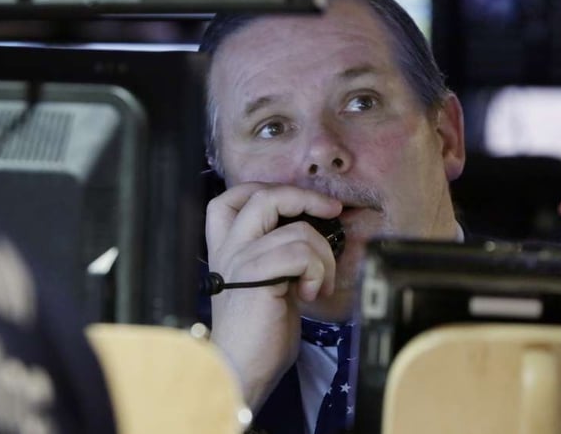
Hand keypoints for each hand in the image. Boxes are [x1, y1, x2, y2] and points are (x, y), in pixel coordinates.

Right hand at [205, 182, 341, 407]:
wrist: (241, 370)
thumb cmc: (260, 333)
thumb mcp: (271, 283)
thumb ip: (281, 255)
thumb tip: (315, 232)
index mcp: (229, 248)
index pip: (233, 197)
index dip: (271, 189)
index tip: (307, 202)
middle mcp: (229, 249)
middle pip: (264, 196)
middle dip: (306, 198)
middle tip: (332, 212)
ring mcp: (240, 260)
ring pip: (297, 230)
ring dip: (323, 256)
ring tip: (318, 283)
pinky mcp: (255, 277)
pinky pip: (300, 253)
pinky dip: (317, 272)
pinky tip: (310, 293)